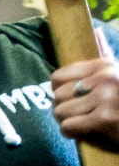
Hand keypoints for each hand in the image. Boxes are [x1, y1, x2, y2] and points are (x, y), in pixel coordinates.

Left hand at [51, 33, 118, 150]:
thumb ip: (106, 52)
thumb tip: (96, 32)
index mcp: (104, 66)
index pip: (59, 76)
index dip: (59, 90)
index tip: (68, 98)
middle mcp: (103, 79)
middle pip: (58, 95)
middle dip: (63, 108)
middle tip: (75, 114)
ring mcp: (104, 99)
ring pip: (61, 111)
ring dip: (66, 121)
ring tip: (79, 123)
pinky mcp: (104, 119)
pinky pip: (69, 126)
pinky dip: (72, 133)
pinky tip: (83, 132)